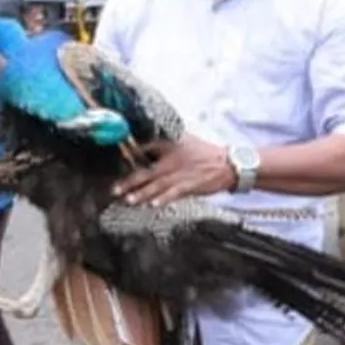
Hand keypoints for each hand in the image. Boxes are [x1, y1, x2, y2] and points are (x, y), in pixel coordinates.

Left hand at [112, 135, 235, 207]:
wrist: (229, 164)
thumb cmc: (204, 154)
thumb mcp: (184, 140)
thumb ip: (165, 143)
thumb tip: (142, 147)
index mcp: (170, 143)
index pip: (145, 146)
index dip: (129, 153)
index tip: (115, 159)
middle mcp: (173, 157)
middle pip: (147, 170)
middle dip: (130, 181)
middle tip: (115, 189)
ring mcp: (182, 172)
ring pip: (157, 184)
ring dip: (141, 193)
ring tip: (128, 200)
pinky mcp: (191, 184)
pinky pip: (174, 192)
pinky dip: (163, 198)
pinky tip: (152, 205)